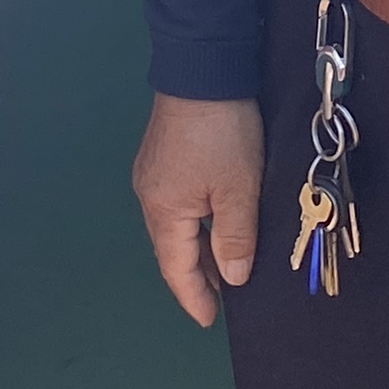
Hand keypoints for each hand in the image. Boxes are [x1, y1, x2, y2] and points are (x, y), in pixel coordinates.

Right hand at [132, 92, 264, 325]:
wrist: (203, 67)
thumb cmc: (222, 133)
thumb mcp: (238, 188)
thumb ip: (235, 237)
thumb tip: (232, 279)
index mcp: (164, 211)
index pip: (177, 269)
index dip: (195, 297)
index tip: (210, 321)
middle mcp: (150, 197)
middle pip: (173, 249)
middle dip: (197, 276)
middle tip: (224, 299)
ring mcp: (153, 174)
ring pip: (177, 227)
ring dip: (200, 249)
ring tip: (226, 267)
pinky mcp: (163, 156)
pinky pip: (179, 205)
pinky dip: (197, 225)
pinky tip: (216, 225)